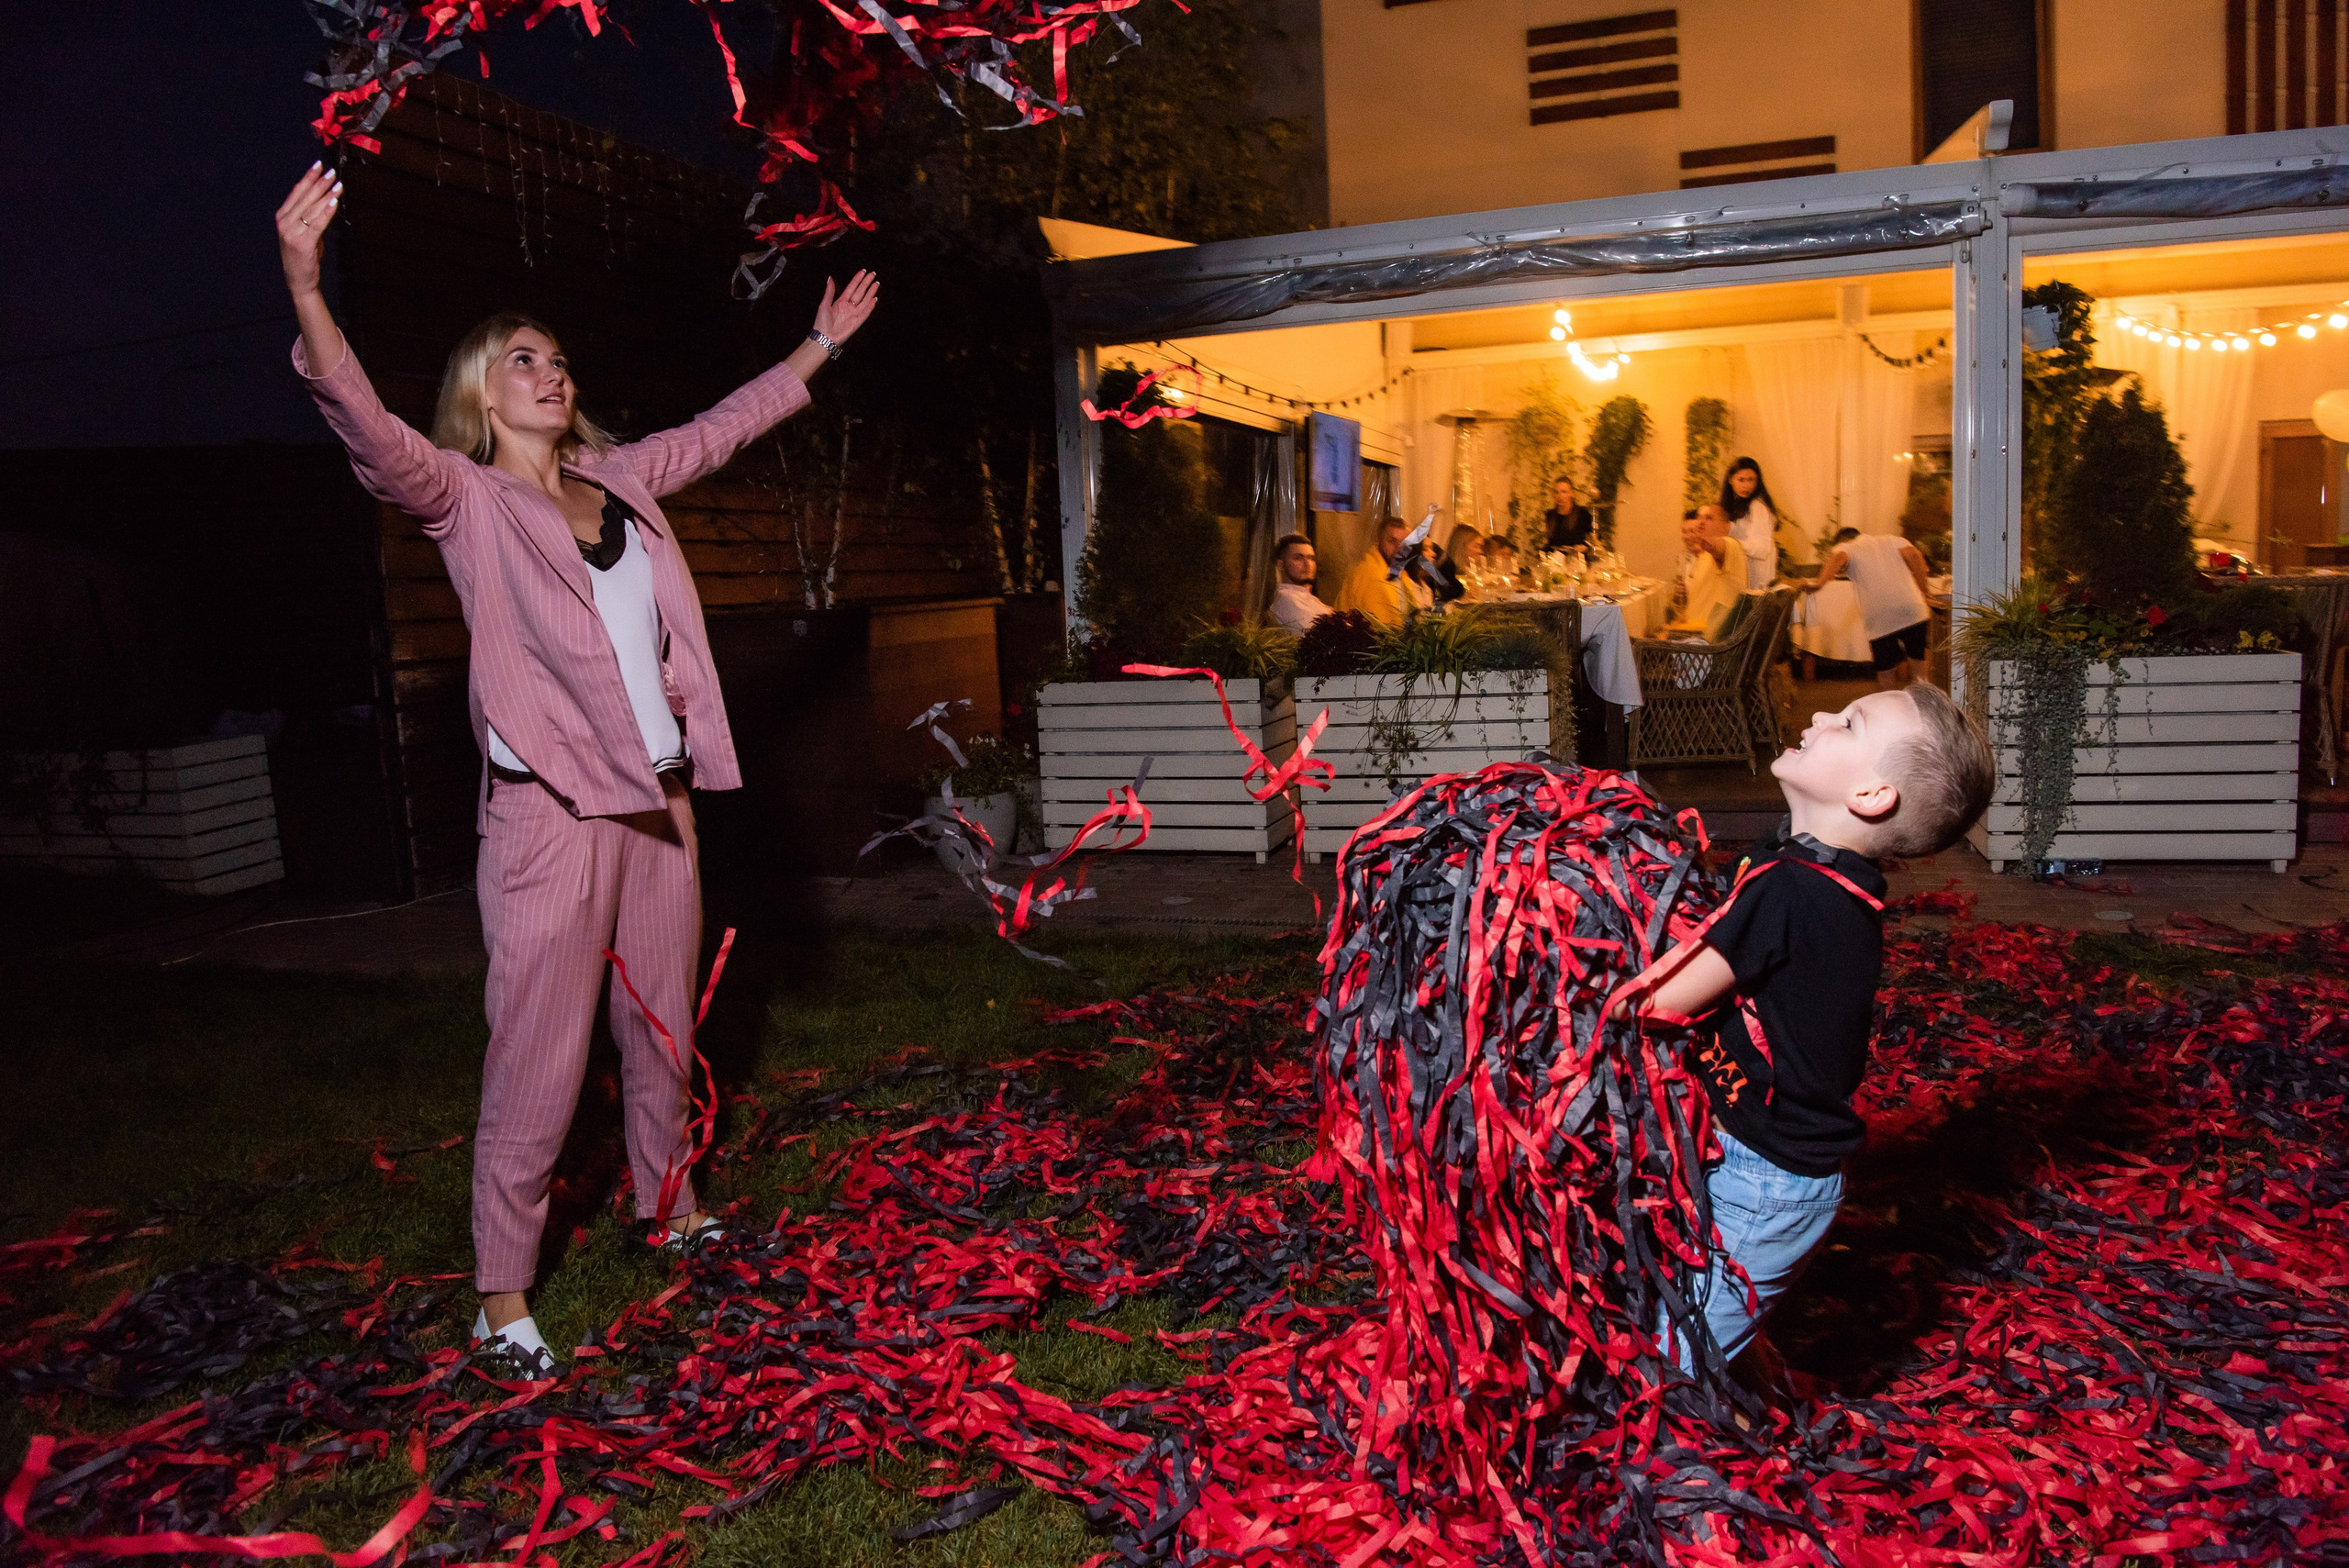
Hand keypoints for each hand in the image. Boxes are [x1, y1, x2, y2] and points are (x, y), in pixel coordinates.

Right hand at [276, 163, 339, 297]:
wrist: (299, 280)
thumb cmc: (303, 255)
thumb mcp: (303, 232)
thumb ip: (310, 216)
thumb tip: (325, 198)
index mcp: (282, 216)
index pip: (296, 192)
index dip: (308, 177)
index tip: (318, 165)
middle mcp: (284, 222)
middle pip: (305, 197)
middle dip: (320, 183)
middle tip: (332, 171)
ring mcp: (292, 232)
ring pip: (312, 208)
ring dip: (327, 195)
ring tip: (338, 184)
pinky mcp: (303, 243)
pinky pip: (317, 224)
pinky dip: (326, 212)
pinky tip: (334, 202)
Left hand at [812, 270, 879, 344]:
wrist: (824, 337)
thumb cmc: (822, 322)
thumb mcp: (824, 304)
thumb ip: (829, 291)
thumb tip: (830, 278)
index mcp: (841, 301)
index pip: (851, 287)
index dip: (857, 279)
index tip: (863, 272)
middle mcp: (849, 306)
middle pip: (860, 292)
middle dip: (866, 283)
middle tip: (873, 274)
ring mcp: (854, 314)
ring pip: (864, 301)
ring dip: (870, 292)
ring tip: (876, 284)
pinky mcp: (857, 322)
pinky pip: (865, 313)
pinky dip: (870, 306)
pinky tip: (875, 299)